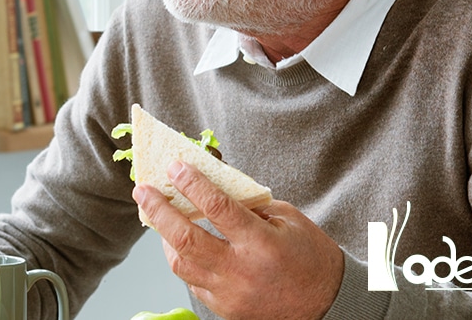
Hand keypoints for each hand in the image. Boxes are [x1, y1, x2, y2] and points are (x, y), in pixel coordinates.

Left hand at [134, 161, 342, 319]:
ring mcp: (230, 294)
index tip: (174, 166)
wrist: (328, 305)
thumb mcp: (288, 220)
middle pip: (187, 239)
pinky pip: (192, 281)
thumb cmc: (310, 257)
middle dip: (159, 211)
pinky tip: (180, 243)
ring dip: (164, 237)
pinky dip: (183, 260)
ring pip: (181, 263)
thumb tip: (211, 183)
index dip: (193, 184)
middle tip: (143, 190)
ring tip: (157, 215)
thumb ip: (249, 204)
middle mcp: (242, 271)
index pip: (218, 208)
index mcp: (262, 244)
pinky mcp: (224, 309)